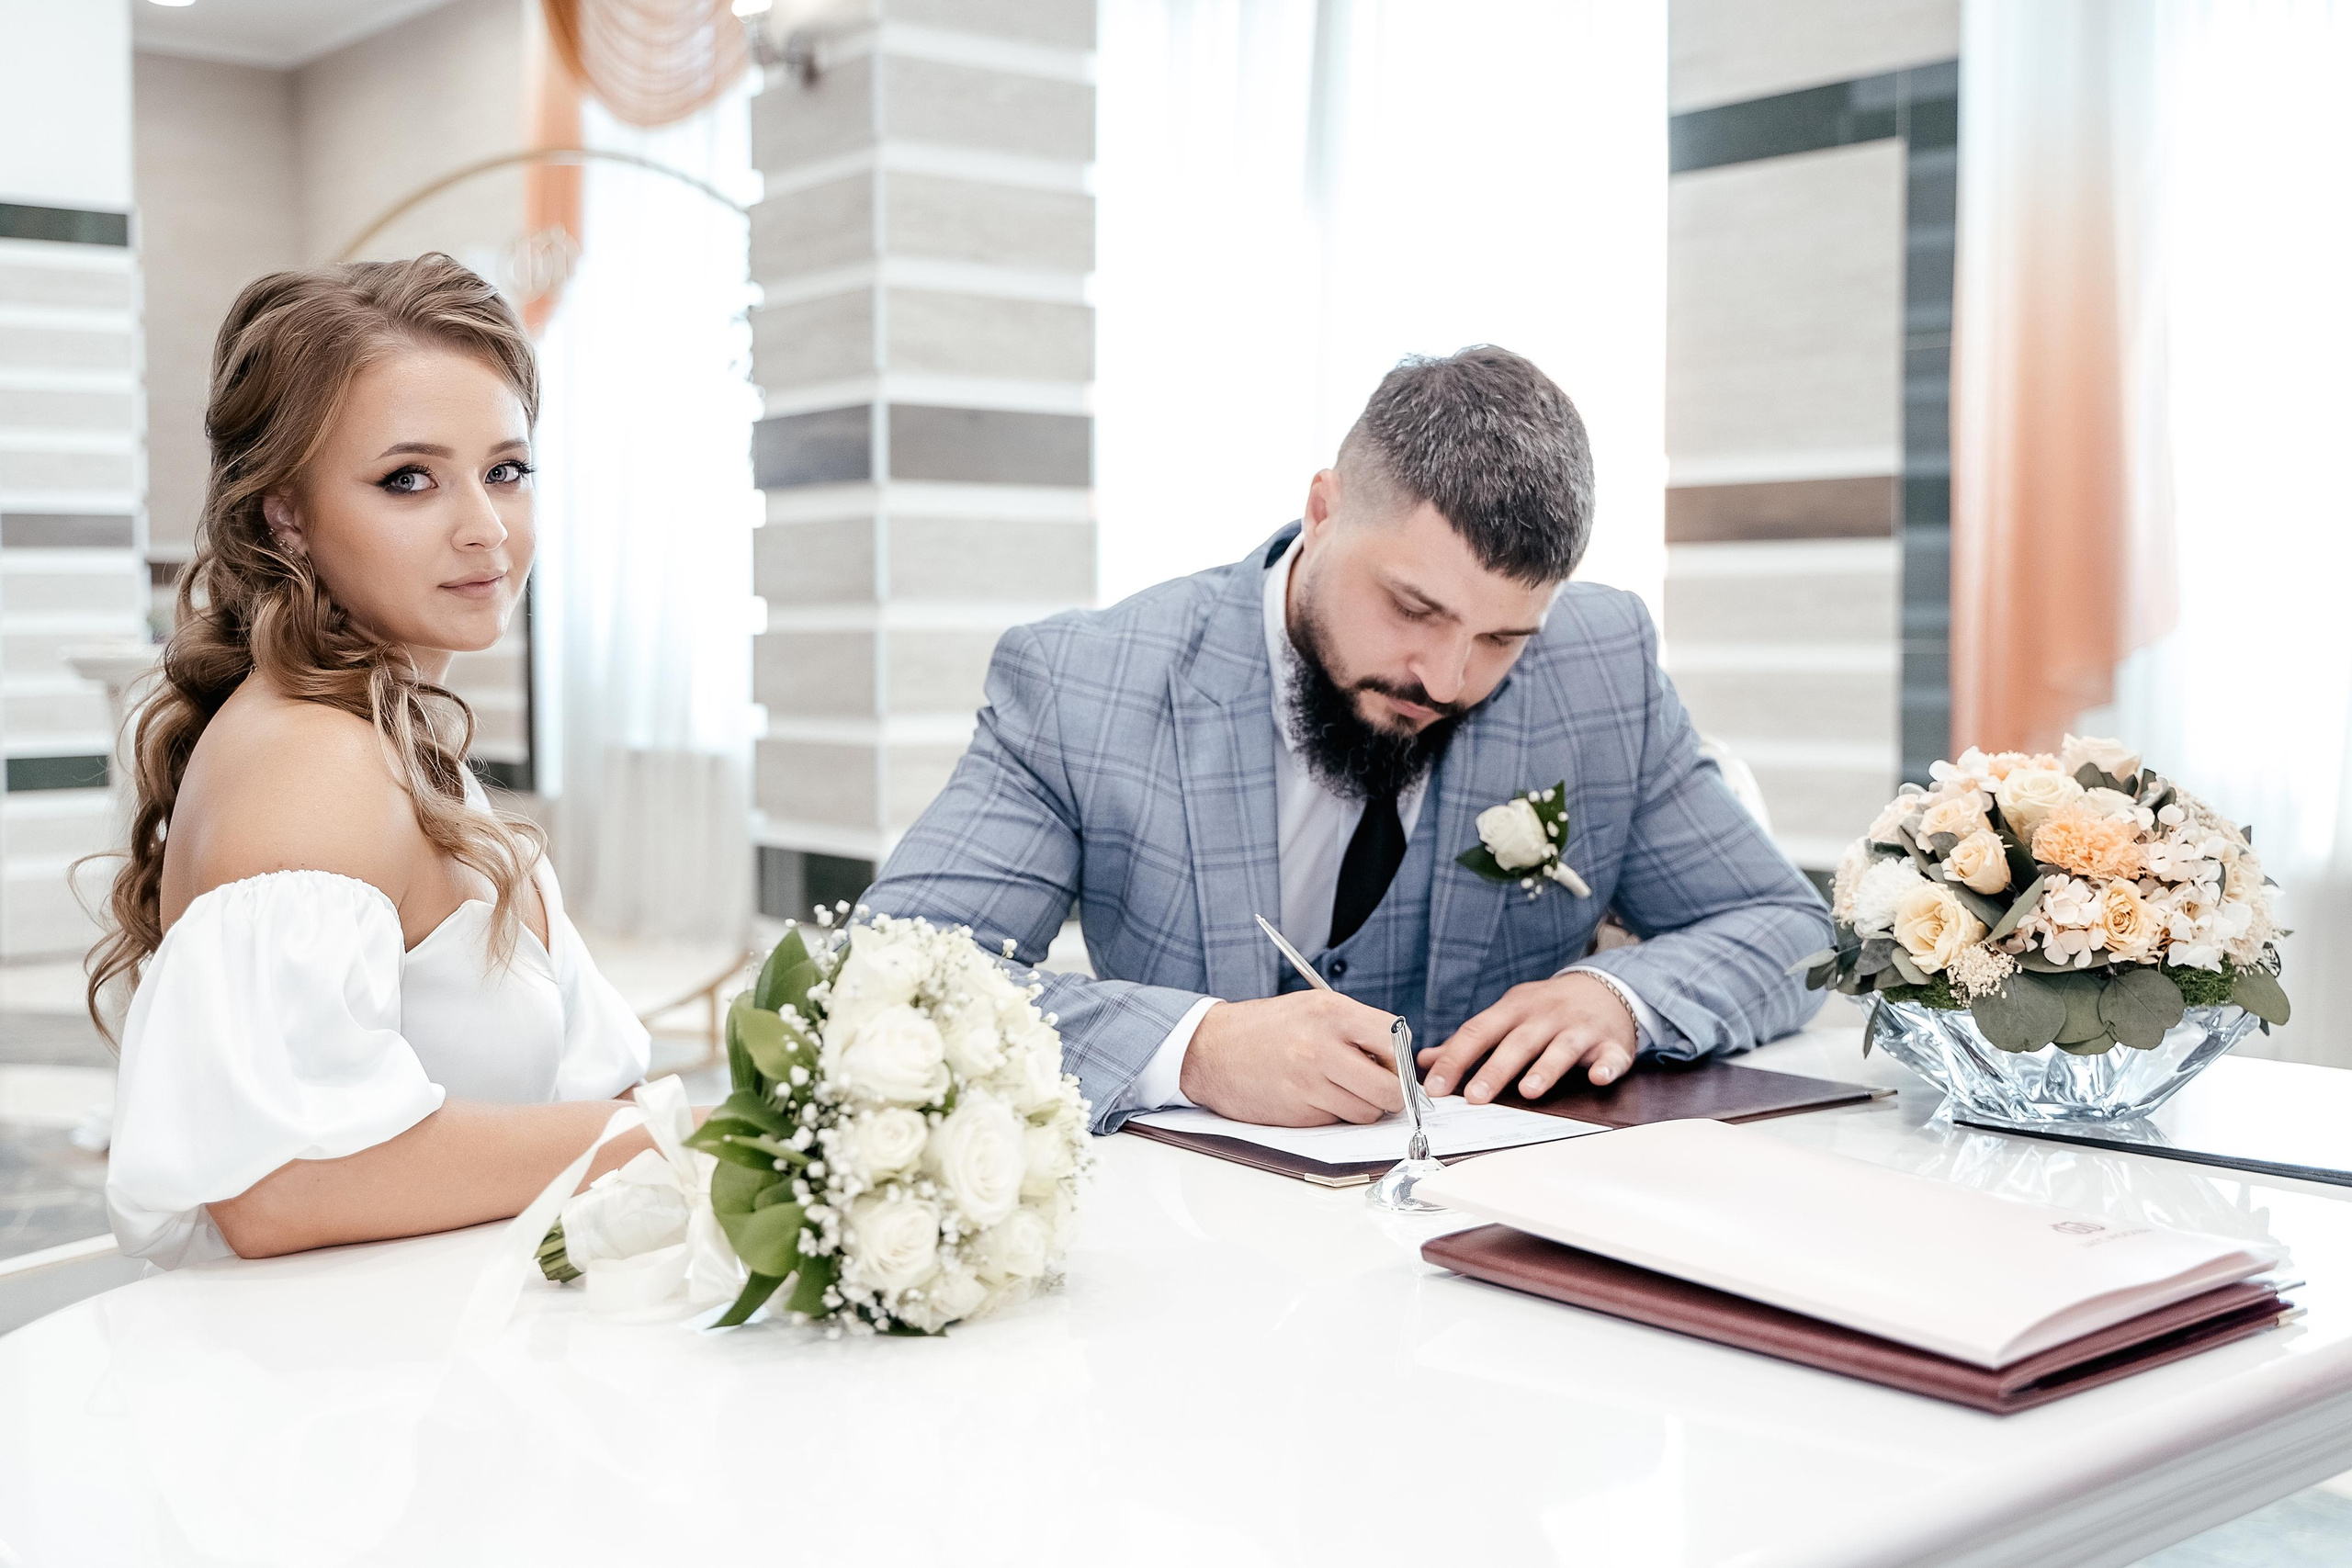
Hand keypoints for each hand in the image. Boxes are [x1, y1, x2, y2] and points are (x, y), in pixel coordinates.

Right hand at [1180, 991, 1406, 1125]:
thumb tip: (1400, 1062)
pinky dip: (1333, 1114)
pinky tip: (1312, 1096)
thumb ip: (1357, 1027)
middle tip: (1378, 1087)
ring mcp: (1309, 1083)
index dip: (1399, 1057)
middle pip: (1390, 1088)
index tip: (1389, 1062)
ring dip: (1362, 1106)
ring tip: (1339, 1088)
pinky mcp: (1298, 1113)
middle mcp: (1322, 1046)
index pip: (1397, 1040)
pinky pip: (1337, 1121)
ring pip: (1367, 1112)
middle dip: (1391, 1094)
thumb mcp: (1313, 1007)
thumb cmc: (1267, 1028)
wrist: (1210, 1050)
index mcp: (1331, 1012)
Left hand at [1418, 973, 1636, 1103]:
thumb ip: (1470, 1039)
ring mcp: (1580, 1028)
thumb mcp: (1507, 1014)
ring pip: (1562, 1048)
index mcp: (1514, 1008)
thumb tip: (1425, 1059)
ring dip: (1546, 1068)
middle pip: (1517, 1042)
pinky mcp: (1612, 1043)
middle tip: (1475, 1097)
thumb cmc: (1546, 1009)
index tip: (1435, 1087)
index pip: (1478, 1032)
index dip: (1455, 1059)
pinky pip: (1610, 1056)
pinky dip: (1606, 1066)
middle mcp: (1546, 1015)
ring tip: (1529, 1090)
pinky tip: (1597, 1078)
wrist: (1606, 987)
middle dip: (1495, 1069)